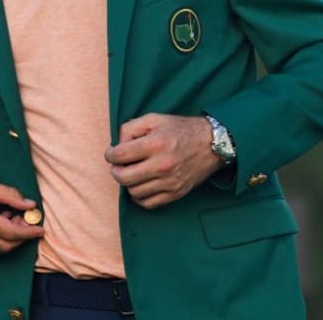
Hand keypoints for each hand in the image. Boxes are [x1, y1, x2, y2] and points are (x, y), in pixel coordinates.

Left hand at [104, 113, 223, 209]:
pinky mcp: (176, 193)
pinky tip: (142, 184)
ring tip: (133, 173)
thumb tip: (117, 145)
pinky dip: (140, 196)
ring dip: (128, 183)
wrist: (212, 143)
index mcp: (156, 143)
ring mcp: (170, 182)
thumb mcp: (154, 119)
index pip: (119, 155)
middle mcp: (162, 165)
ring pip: (134, 192)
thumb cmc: (181, 129)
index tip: (112, 153)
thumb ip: (130, 128)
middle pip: (123, 177)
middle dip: (115, 170)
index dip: (110, 154)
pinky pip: (148, 203)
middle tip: (119, 165)